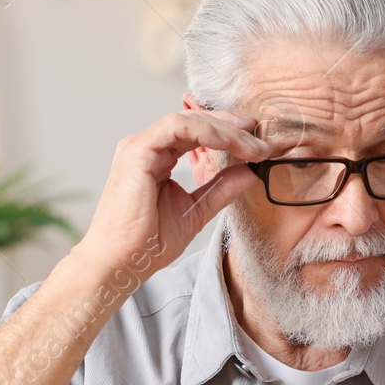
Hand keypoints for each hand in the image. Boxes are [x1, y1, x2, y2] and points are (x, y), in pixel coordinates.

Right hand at [76, 109, 268, 280]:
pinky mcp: (136, 151)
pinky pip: (176, 128)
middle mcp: (148, 147)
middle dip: (233, 128)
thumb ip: (221, 189)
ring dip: (225, 130)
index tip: (259, 148)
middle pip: (196, 122)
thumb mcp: (196, 211)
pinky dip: (206, 131)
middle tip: (262, 142)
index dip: (231, 136)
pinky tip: (229, 143)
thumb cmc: (148, 243)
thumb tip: (251, 172)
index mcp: (159, 158)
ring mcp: (140, 146)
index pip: (198, 134)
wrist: (121, 263)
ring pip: (189, 121)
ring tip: (252, 145)